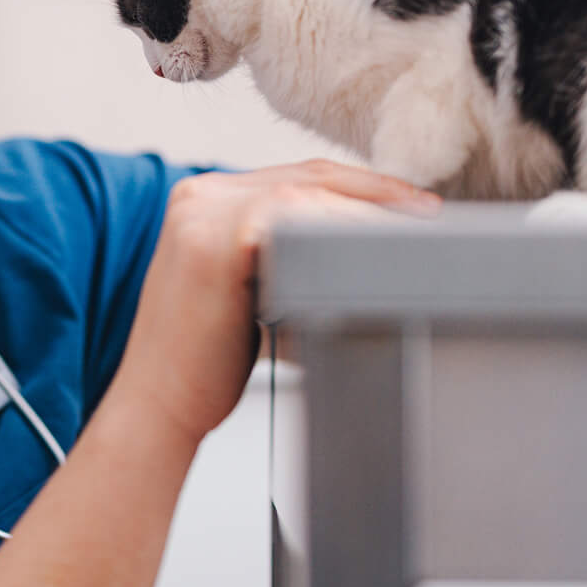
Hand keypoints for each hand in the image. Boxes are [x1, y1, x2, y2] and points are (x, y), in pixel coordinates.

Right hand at [118, 163, 438, 445]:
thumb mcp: (249, 293)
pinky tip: (376, 260)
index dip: (360, 188)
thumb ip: (288, 259)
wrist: (158, 409)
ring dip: (370, 217)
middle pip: (311, 177)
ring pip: (312, 196)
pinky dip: (344, 238)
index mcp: (206, 200)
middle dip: (378, 194)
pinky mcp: (216, 241)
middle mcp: (201, 194)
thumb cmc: (204, 366)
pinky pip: (299, 223)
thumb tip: (363, 255)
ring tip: (413, 242)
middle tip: (427, 216)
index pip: (298, 177)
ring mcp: (204, 212)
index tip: (407, 208)